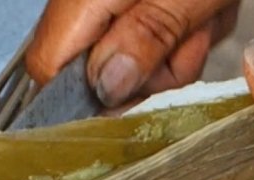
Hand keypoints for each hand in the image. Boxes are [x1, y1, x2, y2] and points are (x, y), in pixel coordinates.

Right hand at [25, 0, 240, 106]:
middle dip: (153, 69)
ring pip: (135, 54)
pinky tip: (205, 5)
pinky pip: (157, 31)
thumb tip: (108, 88)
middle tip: (190, 37)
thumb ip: (145, 37)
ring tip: (205, 12)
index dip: (88, 97)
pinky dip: (187, 27)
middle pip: (97, 68)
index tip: (137, 92)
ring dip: (179, 48)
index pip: (48, 68)